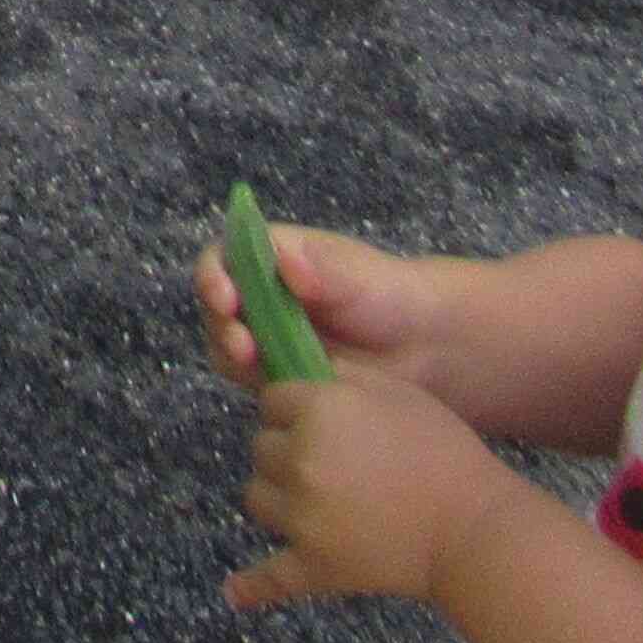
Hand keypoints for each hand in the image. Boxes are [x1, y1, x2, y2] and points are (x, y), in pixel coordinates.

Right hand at [194, 223, 455, 399]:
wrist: (428, 348)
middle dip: (220, 322)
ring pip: (226, 341)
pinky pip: (250, 376)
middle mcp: (263, 292)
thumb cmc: (389, 296)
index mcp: (273, 256)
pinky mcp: (279, 371)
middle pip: (217, 302)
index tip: (225, 297)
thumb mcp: (357, 275)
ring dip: (230, 353)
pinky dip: (252, 381)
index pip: (226, 256)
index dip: (214, 274)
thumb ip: (321, 270)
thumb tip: (284, 264)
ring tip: (255, 366)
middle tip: (242, 346)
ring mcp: (269, 333)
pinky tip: (274, 387)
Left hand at [228, 367, 522, 609]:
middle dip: (288, 448)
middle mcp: (300, 460)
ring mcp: (302, 516)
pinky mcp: (314, 565)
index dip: (295, 408)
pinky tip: (235, 594)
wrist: (476, 530)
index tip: (322, 420)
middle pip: (261, 445)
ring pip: (257, 495)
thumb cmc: (444, 454)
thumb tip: (299, 367)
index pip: (272, 400)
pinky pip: (271, 576)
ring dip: (278, 495)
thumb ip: (340, 372)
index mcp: (318, 410)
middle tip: (335, 462)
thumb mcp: (395, 389)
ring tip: (318, 500)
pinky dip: (252, 587)